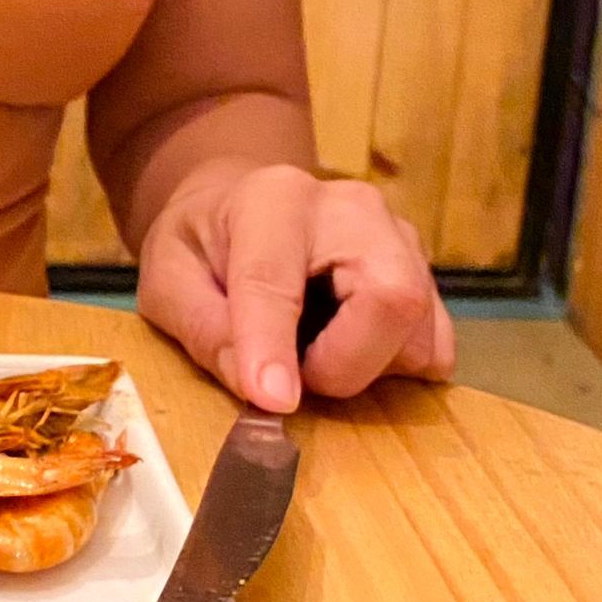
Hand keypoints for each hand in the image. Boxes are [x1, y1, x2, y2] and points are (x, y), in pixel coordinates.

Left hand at [137, 161, 454, 410]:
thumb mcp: (167, 279)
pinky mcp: (424, 272)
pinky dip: (394, 367)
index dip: (273, 346)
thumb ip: (204, 329)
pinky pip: (434, 345)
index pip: (276, 280)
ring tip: (315, 354)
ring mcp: (399, 237)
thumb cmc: (202, 243)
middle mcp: (351, 209)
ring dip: (368, 368)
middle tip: (299, 379)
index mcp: (272, 200)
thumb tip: (261, 390)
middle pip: (391, 296)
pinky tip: (348, 346)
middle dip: (348, 363)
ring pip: (420, 330)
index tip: (273, 401)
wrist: (240, 204)